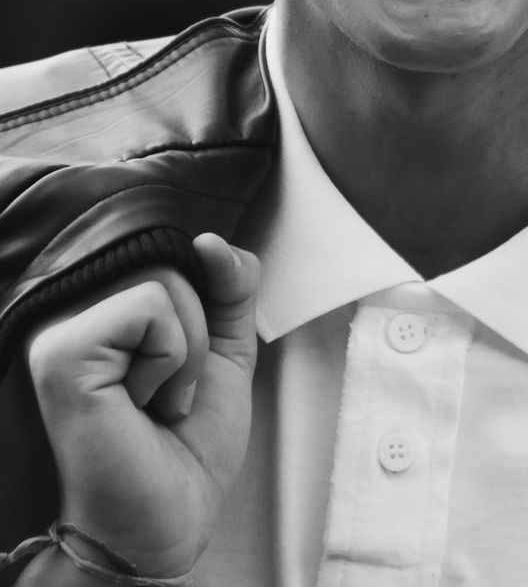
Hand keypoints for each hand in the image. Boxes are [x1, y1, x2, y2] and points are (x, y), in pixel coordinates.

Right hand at [24, 234, 259, 579]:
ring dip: (186, 354)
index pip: (177, 254)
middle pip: (175, 262)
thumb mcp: (224, 349)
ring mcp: (62, 330)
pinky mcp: (63, 352)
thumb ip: (230, 286)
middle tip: (166, 394)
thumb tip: (212, 241)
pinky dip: (169, 358)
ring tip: (152, 402)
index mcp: (106, 309)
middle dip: (198, 336)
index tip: (180, 370)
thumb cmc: (189, 445)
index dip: (205, 307)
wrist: (171, 520)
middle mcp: (75, 313)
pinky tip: (140, 404)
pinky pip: (151, 306)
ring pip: (167, 280)